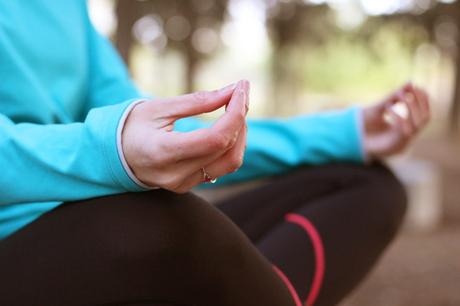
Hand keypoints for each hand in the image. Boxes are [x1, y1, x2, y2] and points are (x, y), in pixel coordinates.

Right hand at [122, 80, 249, 192]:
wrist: (114, 155)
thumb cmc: (133, 126)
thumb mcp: (159, 108)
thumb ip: (197, 101)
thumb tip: (232, 91)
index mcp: (163, 152)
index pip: (215, 139)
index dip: (235, 113)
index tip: (241, 88)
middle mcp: (176, 174)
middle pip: (227, 150)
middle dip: (241, 118)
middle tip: (240, 93)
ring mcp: (183, 184)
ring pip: (230, 162)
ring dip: (240, 133)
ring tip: (236, 108)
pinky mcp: (189, 185)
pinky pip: (222, 167)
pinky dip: (231, 144)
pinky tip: (228, 125)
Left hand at [363, 83, 429, 158]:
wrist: (352, 139)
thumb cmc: (366, 124)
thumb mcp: (380, 108)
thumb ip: (394, 97)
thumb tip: (410, 83)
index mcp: (407, 126)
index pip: (425, 112)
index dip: (424, 100)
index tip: (417, 87)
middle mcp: (408, 134)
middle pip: (425, 118)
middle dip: (419, 103)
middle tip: (411, 91)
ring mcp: (402, 142)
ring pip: (417, 124)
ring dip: (411, 108)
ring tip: (401, 96)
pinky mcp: (394, 146)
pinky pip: (402, 130)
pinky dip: (398, 116)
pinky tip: (388, 107)